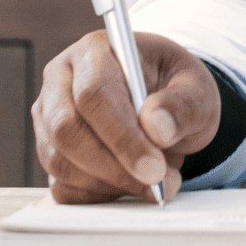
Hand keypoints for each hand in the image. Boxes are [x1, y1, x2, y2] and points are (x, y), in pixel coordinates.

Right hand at [33, 31, 220, 204]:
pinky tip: (130, 185)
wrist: (166, 107)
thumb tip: (156, 128)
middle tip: (158, 183)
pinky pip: (61, 184)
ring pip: (60, 161)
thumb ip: (183, 105)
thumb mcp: (197, 89)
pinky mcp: (49, 151)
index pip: (94, 93)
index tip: (154, 167)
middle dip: (115, 165)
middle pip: (68, 130)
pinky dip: (97, 194)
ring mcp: (48, 118)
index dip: (121, 135)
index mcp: (96, 50)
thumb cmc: (178, 89)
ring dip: (109, 182)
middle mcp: (61, 80)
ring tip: (156, 183)